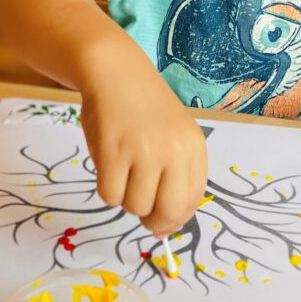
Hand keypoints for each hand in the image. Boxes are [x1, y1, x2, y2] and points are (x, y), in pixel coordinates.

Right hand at [80, 64, 207, 236]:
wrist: (115, 72)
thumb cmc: (142, 108)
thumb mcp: (172, 137)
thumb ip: (174, 177)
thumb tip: (162, 228)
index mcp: (194, 147)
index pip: (193, 200)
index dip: (175, 218)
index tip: (161, 221)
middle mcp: (174, 151)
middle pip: (169, 211)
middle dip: (153, 221)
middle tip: (141, 213)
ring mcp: (144, 151)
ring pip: (135, 206)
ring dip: (125, 198)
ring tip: (122, 172)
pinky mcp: (114, 152)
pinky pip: (109, 195)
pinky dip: (106, 188)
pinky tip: (108, 166)